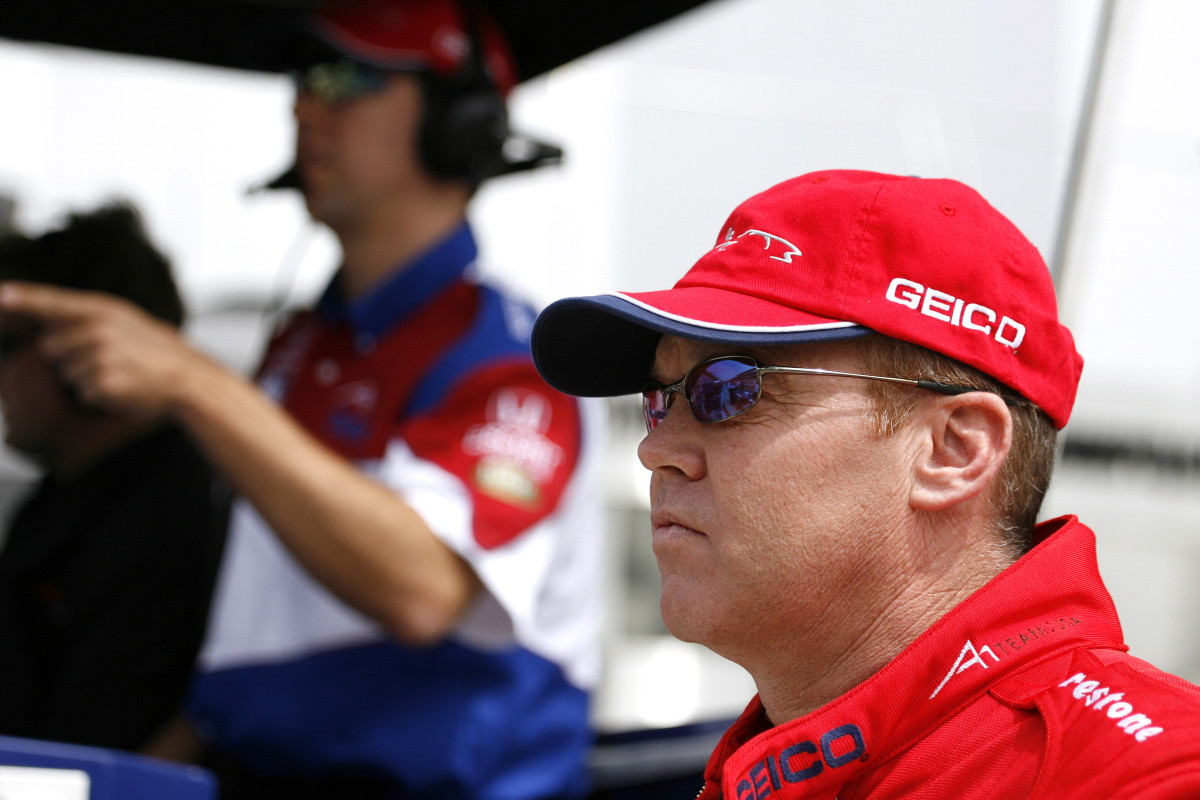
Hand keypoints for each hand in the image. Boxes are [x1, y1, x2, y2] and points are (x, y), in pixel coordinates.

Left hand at [0, 281, 211, 417]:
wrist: (189, 377)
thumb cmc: (155, 350)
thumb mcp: (125, 320)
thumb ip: (85, 317)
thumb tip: (45, 328)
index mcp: (103, 309)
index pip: (52, 302)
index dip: (23, 298)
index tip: (1, 295)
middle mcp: (98, 330)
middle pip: (51, 347)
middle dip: (69, 356)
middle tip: (107, 358)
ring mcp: (101, 356)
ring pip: (66, 373)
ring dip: (86, 378)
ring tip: (120, 372)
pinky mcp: (104, 383)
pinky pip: (83, 393)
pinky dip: (99, 395)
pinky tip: (123, 387)